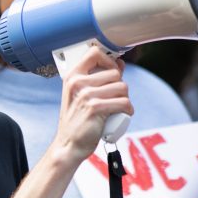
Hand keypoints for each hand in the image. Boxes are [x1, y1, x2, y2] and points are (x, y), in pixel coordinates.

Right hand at [52, 47, 133, 163]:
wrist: (69, 144)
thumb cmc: (77, 120)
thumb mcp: (81, 95)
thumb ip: (97, 77)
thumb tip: (120, 63)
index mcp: (72, 76)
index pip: (95, 53)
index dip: (109, 60)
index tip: (113, 71)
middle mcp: (77, 82)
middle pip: (115, 73)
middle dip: (120, 86)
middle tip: (115, 98)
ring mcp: (86, 95)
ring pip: (122, 87)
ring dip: (125, 98)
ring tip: (118, 107)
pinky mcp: (95, 108)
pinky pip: (124, 102)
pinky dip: (128, 109)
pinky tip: (124, 113)